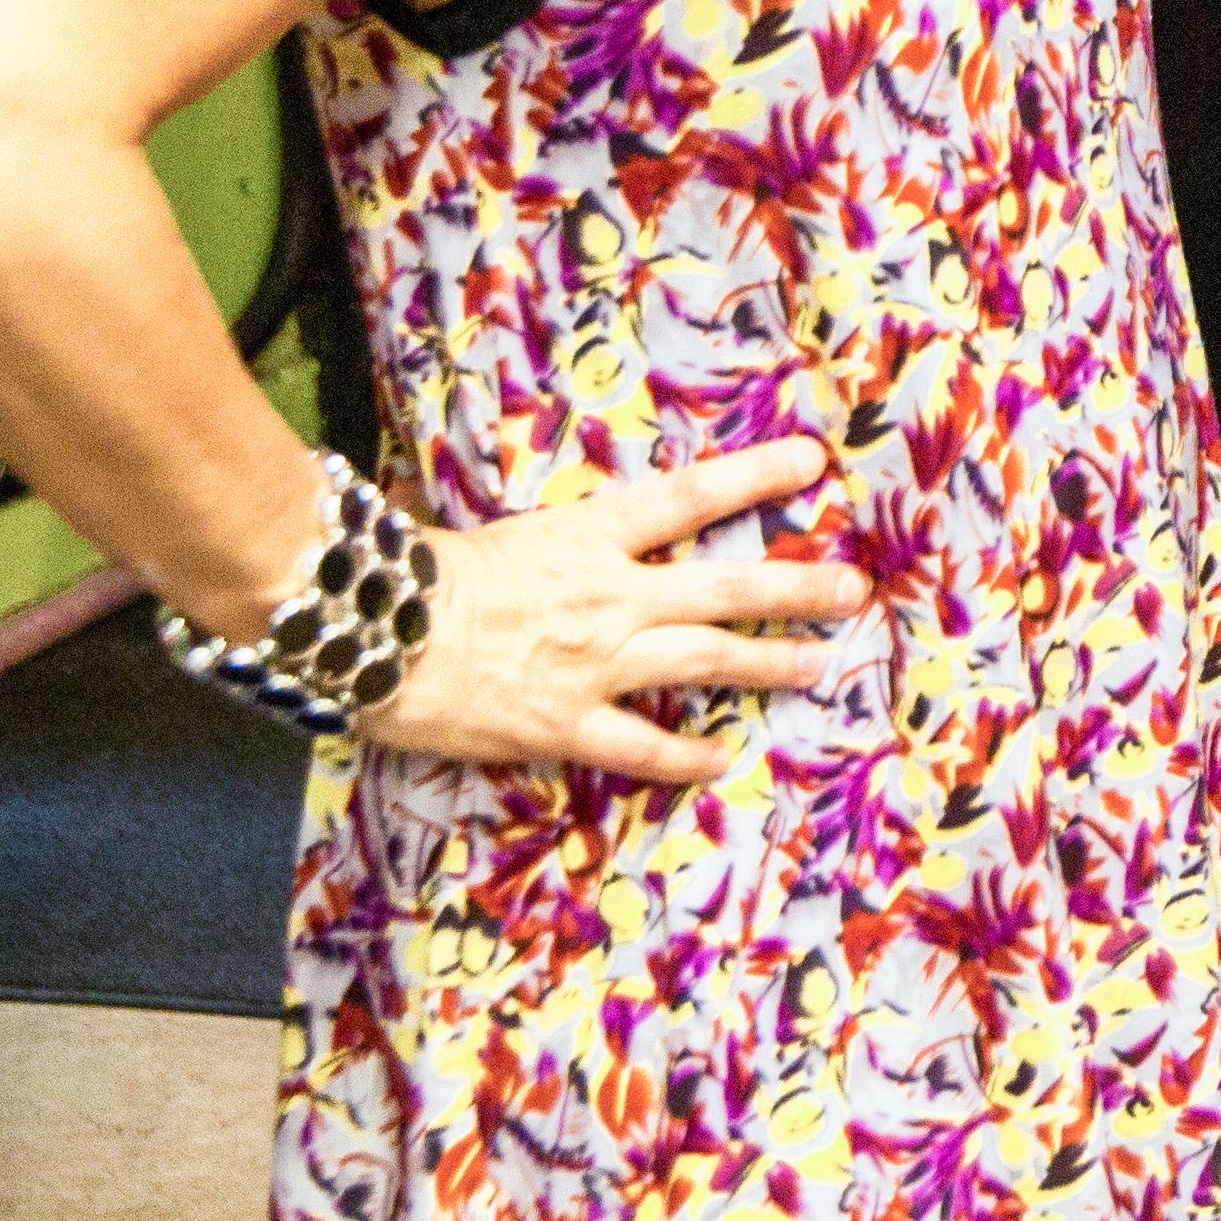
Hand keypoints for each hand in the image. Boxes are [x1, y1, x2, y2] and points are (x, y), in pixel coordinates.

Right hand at [352, 437, 871, 783]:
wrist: (367, 636)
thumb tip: (556, 516)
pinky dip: (682, 757)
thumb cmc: (417, 574)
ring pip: (706, 660)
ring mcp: (595, 663)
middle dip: (798, 586)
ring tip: (821, 664)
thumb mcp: (498, 531)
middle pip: (727, 585)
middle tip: (853, 588)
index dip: (757, 475)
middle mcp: (610, 596)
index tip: (814, 459)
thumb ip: (547, 532)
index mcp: (589, 536)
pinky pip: (640, 746)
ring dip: (770, 662)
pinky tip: (718, 760)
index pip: (693, 495)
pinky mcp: (564, 724)